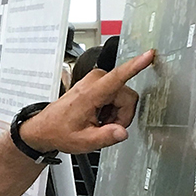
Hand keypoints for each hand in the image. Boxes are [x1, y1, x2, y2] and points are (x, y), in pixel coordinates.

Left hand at [19, 49, 152, 155]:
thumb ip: (105, 137)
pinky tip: (99, 117)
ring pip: (124, 97)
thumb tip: (122, 132)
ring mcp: (96, 79)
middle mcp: (95, 81)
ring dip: (116, 114)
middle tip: (106, 127)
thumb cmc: (60, 131)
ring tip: (100, 122)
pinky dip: (112, 110)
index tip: (148, 55)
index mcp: (90, 93)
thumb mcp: (84, 141)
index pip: (118, 76)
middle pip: (127, 96)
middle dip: (122, 115)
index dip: (136, 66)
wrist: (47, 127)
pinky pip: (117, 96)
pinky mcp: (98, 82)